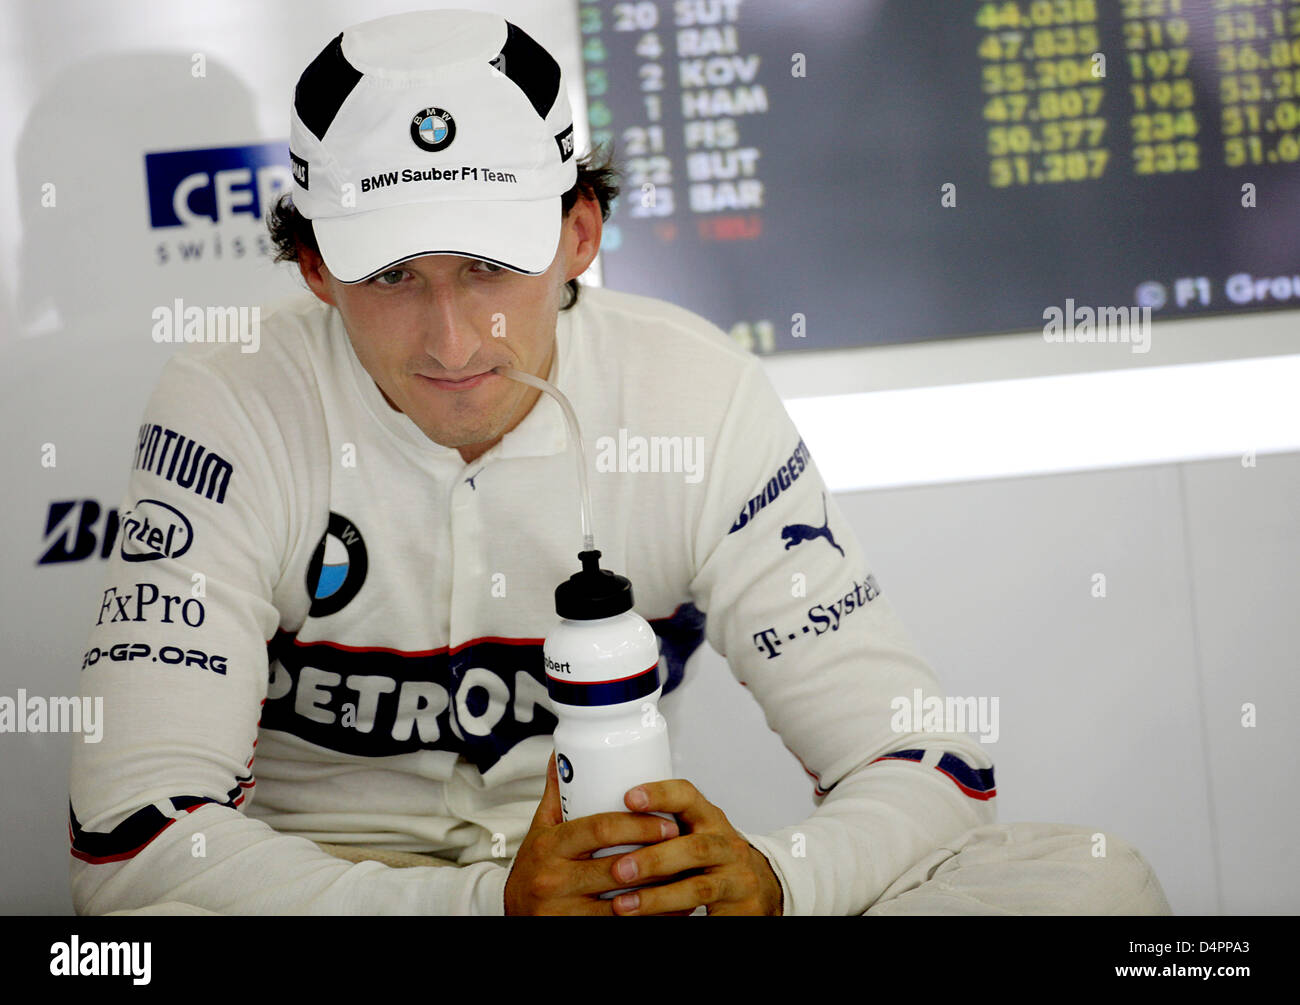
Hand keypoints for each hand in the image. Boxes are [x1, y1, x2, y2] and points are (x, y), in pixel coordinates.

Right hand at [504, 751, 686, 914]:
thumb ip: (555, 792)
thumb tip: (562, 753)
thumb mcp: (539, 829)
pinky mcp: (575, 931)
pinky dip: (647, 917)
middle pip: (617, 866)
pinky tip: (668, 908)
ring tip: (683, 875)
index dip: (637, 825)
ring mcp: (565, 911)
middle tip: (682, 847)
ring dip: (658, 890)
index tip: (667, 823)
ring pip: (624, 902)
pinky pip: (620, 927)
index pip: (599, 828)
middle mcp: (554, 879)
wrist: (510, 913)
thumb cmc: (533, 868)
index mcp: (549, 846)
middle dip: (656, 857)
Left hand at [608, 778, 783, 915]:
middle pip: (694, 847)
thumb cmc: (707, 857)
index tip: (628, 798)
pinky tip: (647, 920)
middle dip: (653, 859)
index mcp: (709, 817)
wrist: (755, 886)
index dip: (660, 794)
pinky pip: (704, 911)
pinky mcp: (739, 907)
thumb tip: (601, 822)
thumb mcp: (691, 832)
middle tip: (618, 869)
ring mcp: (736, 877)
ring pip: (699, 887)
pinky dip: (673, 915)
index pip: (688, 796)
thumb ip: (660, 826)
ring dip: (657, 896)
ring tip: (622, 905)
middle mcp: (726, 844)